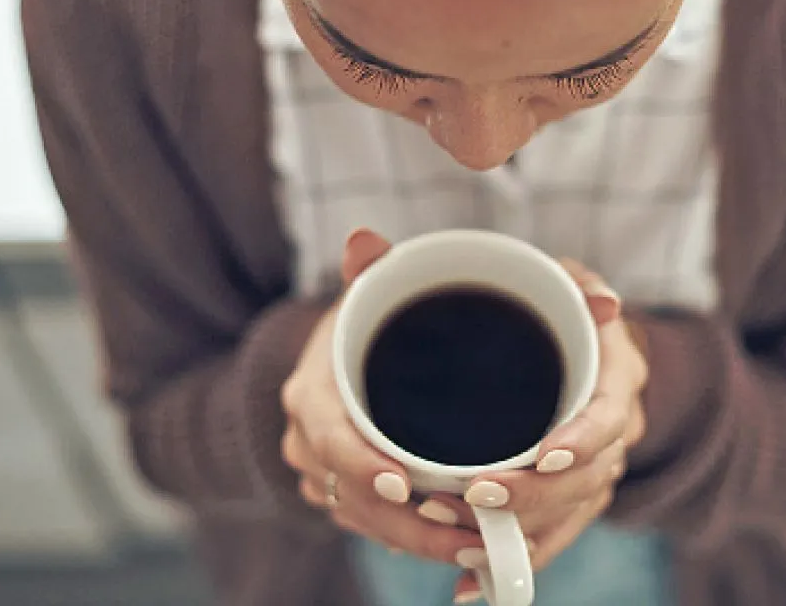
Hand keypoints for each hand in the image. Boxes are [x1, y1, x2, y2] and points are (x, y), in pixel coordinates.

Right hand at [280, 229, 484, 562]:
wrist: (337, 359)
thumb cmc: (360, 324)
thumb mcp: (364, 294)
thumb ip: (370, 270)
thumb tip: (366, 239)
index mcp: (310, 396)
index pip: (328, 438)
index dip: (360, 464)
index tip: (401, 484)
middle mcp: (308, 444)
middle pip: (351, 497)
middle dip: (407, 524)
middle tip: (468, 532)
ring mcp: (323, 476)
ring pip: (364, 522)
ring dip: (418, 540)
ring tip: (478, 546)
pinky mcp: (344, 496)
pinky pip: (372, 528)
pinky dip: (411, 540)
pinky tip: (458, 546)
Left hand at [434, 260, 648, 601]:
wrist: (571, 337)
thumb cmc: (557, 302)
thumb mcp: (565, 280)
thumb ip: (574, 282)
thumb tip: (604, 300)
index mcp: (616, 374)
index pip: (611, 416)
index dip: (581, 441)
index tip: (542, 456)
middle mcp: (614, 427)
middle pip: (587, 479)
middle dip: (532, 495)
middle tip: (474, 494)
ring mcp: (596, 465)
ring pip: (567, 516)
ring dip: (515, 531)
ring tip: (457, 534)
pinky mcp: (572, 494)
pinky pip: (552, 538)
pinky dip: (515, 563)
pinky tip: (472, 585)